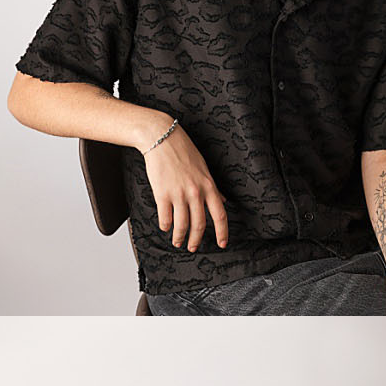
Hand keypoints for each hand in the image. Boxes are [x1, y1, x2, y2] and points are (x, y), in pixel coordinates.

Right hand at [142, 123, 228, 252]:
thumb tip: (223, 200)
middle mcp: (196, 192)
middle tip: (193, 247)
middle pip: (199, 225)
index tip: (222, 244)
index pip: (220, 215)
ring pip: (182, 225)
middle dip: (196, 240)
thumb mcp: (204, 168)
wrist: (162, 138)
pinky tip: (165, 227)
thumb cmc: (183, 151)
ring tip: (177, 242)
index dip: (222, 232)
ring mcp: (179, 194)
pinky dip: (165, 225)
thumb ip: (213, 187)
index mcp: (209, 186)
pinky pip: (165, 217)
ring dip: (179, 237)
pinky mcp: (162, 194)